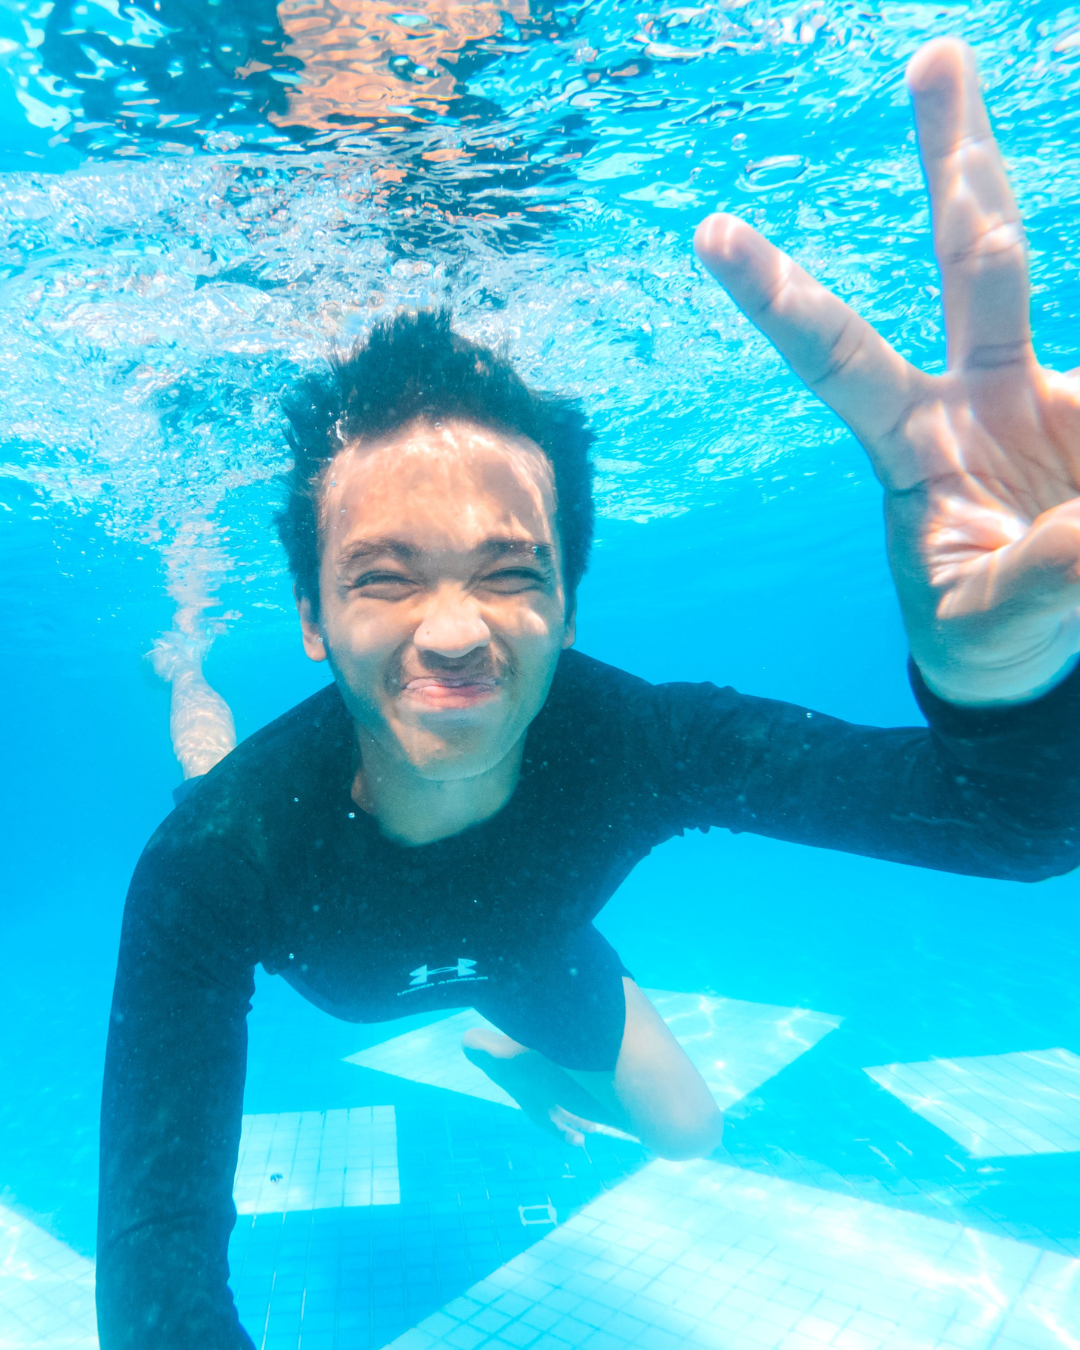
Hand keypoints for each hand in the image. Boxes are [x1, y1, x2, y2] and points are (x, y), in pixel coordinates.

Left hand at [695, 38, 1079, 705]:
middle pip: (965, 263)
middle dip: (954, 160)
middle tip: (933, 53)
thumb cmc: (983, 635)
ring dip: (1013, 190)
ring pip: (1033, 273)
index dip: (780, 298)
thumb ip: (1043, 579)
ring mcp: (1038, 395)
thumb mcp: (992, 623)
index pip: (836, 357)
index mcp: (913, 445)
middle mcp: (973, 398)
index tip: (709, 230)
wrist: (1035, 654)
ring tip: (957, 77)